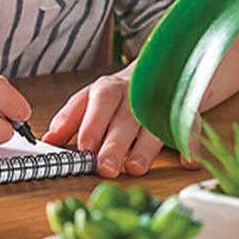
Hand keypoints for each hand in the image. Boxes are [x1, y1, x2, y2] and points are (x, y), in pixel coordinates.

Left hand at [41, 66, 200, 177]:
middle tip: (105, 167)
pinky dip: (190, 144)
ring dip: (146, 147)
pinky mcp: (184, 111)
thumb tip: (48, 141)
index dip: (91, 125)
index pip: (98, 103)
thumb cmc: (116, 95)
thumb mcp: (88, 101)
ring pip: (154, 123)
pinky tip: (188, 162)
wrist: (158, 70)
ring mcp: (159, 101)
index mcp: (106, 89)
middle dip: (114, 143)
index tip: (83, 148)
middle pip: (124, 117)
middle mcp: (134, 93)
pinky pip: (189, 126)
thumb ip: (69, 120)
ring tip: (135, 169)